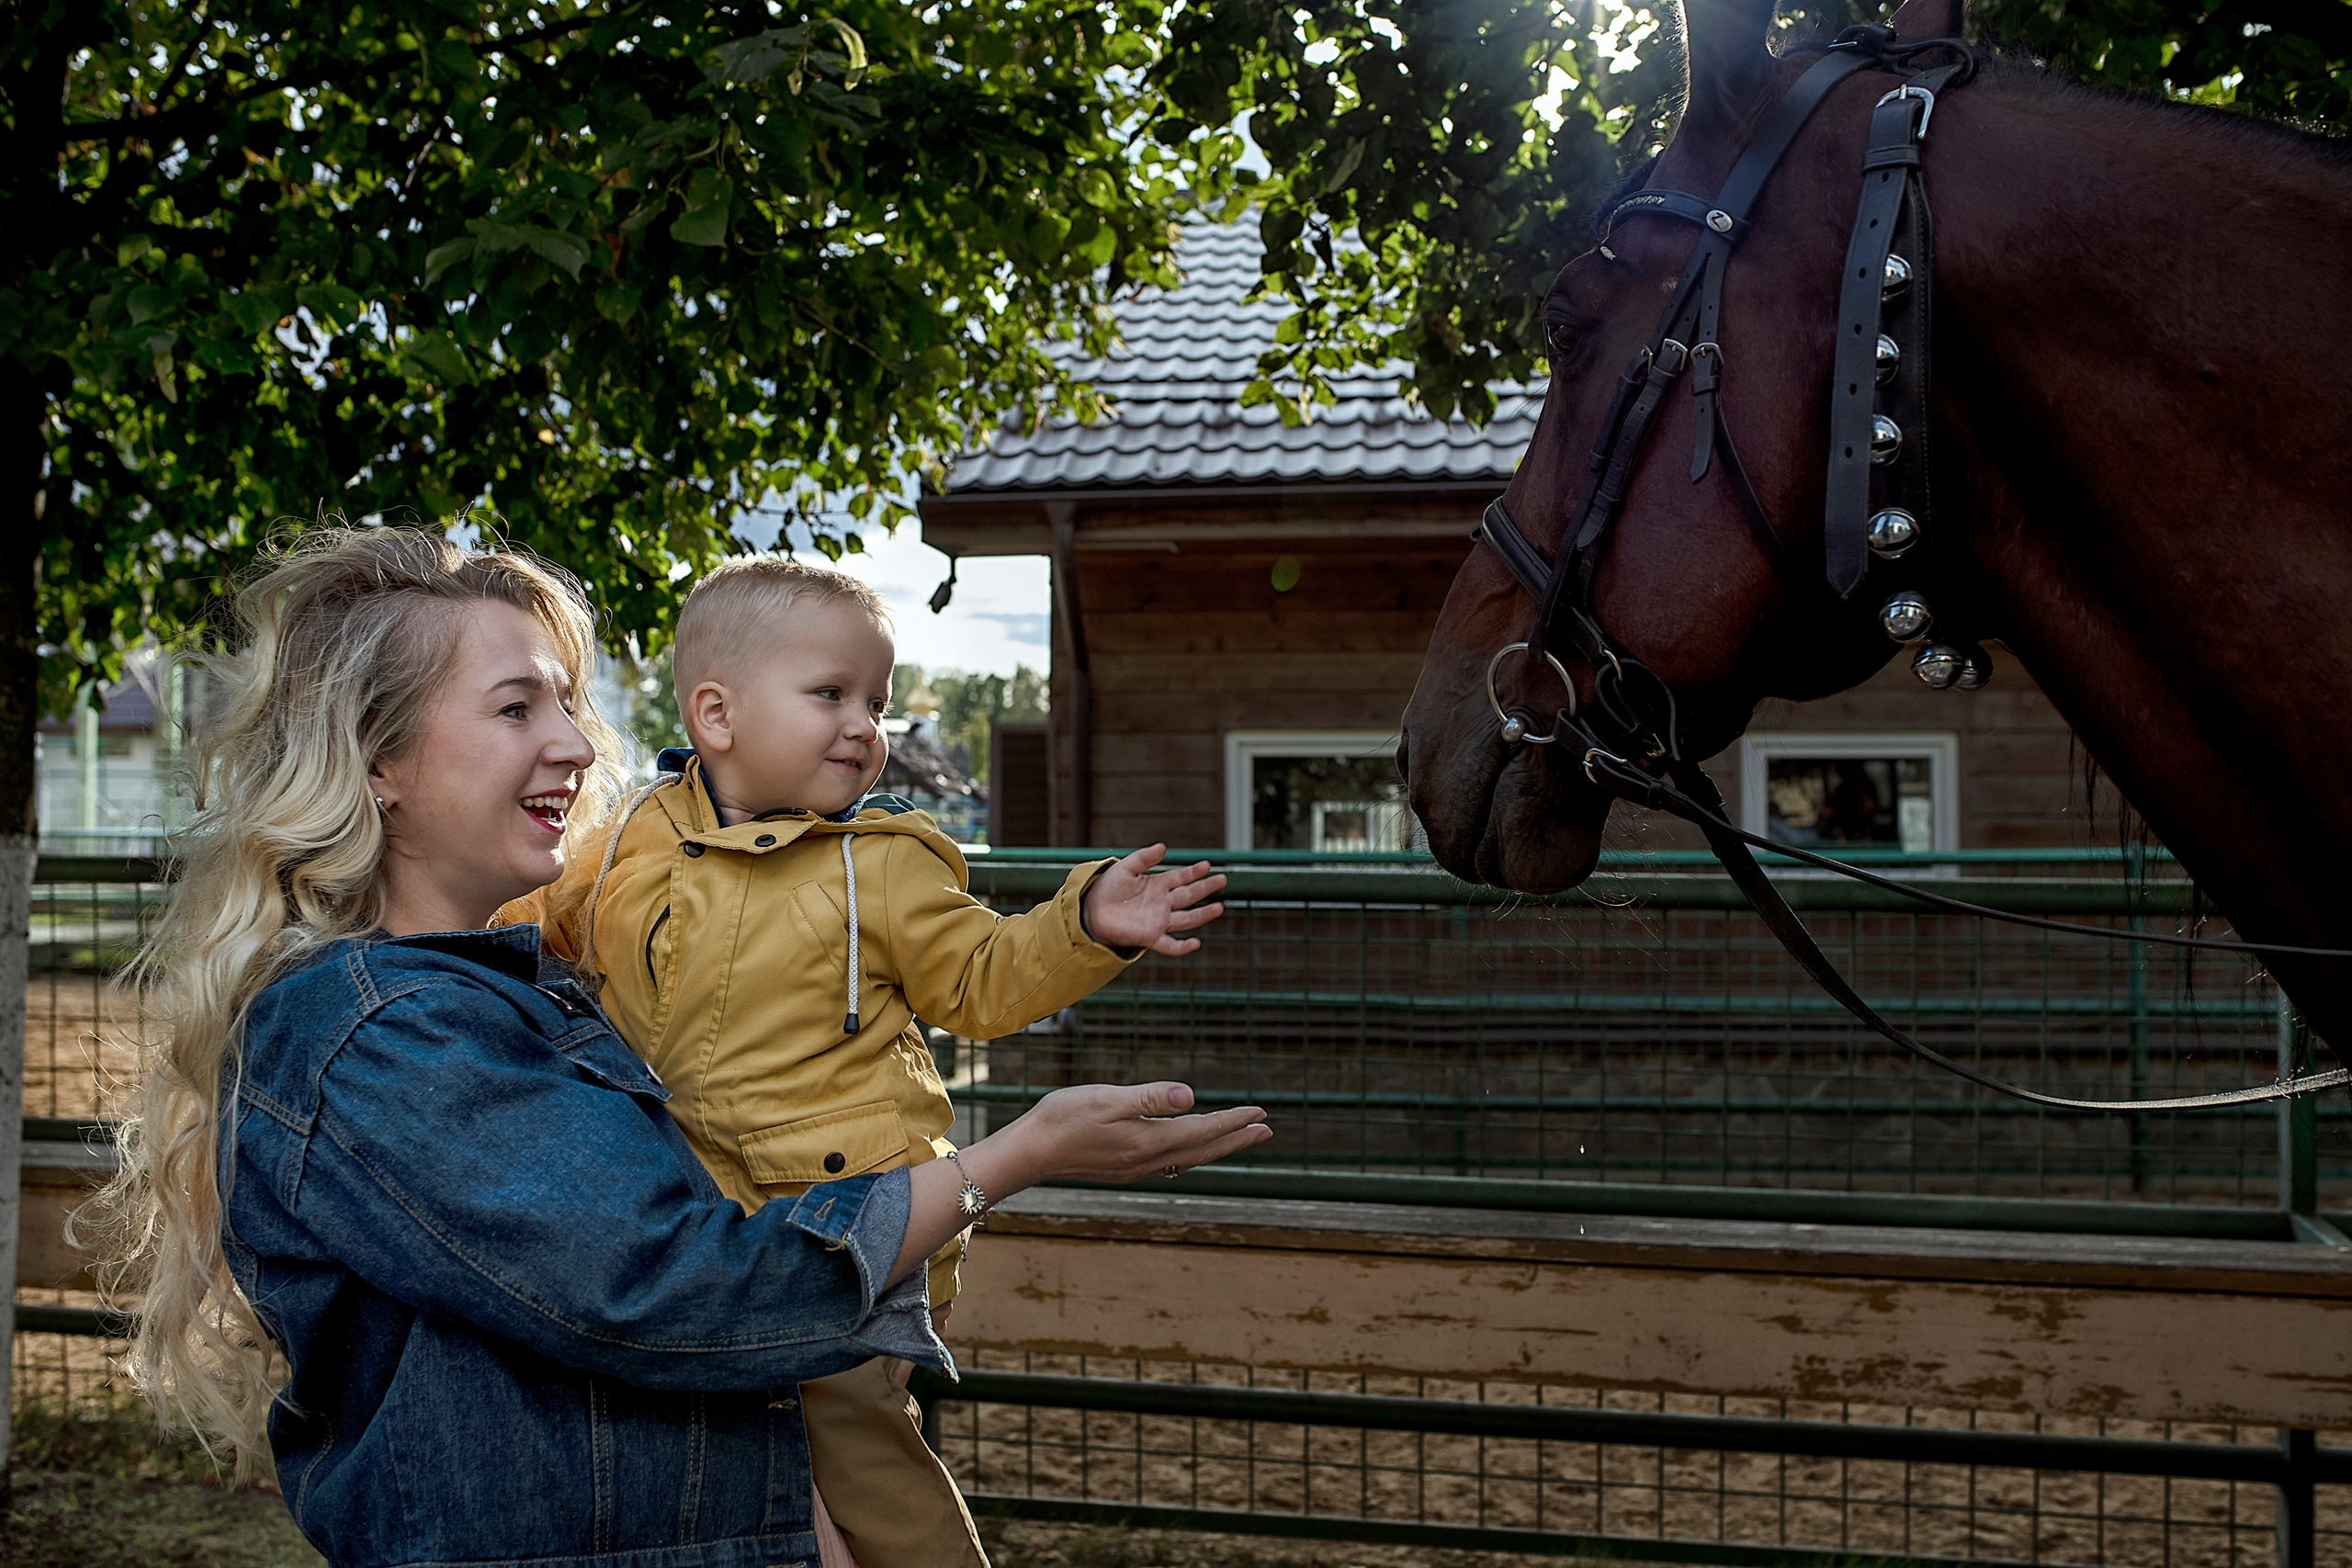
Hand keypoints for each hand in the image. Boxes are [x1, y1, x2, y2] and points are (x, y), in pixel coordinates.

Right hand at [888, 1083, 1271, 1284]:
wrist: (1031, 1151)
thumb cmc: (1064, 1118)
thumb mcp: (1108, 1099)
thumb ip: (1152, 1097)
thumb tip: (1192, 1096)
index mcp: (1150, 1140)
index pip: (1203, 1130)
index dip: (1234, 1121)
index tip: (1260, 1112)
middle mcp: (1149, 1160)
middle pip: (1204, 1149)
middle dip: (1236, 1138)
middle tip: (1266, 1129)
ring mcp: (1137, 1167)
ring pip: (1190, 1157)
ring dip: (1218, 1146)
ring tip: (1240, 1138)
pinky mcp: (1124, 1167)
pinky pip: (1172, 1161)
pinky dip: (1193, 1153)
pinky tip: (1191, 1149)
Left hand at [1081, 844, 1226, 955]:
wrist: (1090, 910)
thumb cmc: (1107, 889)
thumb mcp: (1124, 868)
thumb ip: (1143, 858)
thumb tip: (1163, 847)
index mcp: (1157, 885)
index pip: (1181, 877)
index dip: (1194, 872)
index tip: (1207, 865)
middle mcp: (1162, 903)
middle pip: (1189, 895)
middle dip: (1205, 888)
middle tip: (1223, 880)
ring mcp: (1158, 920)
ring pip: (1186, 918)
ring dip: (1202, 914)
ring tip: (1219, 908)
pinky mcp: (1149, 936)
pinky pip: (1169, 944)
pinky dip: (1182, 947)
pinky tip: (1195, 943)